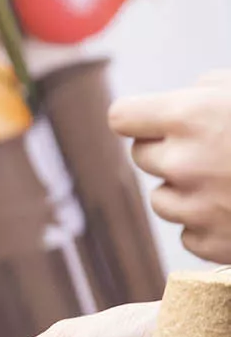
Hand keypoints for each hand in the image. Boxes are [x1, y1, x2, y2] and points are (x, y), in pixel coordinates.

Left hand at [110, 71, 230, 262]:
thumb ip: (207, 92)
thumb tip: (180, 98)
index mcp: (192, 117)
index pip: (121, 117)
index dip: (141, 118)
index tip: (155, 122)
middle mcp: (184, 163)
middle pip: (141, 157)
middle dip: (169, 151)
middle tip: (214, 150)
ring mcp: (196, 208)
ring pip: (161, 198)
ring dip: (187, 191)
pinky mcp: (211, 244)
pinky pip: (188, 232)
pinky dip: (209, 224)